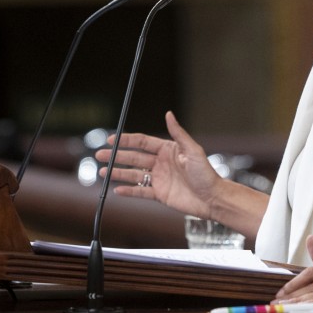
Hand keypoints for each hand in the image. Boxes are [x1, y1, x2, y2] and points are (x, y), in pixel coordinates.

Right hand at [96, 111, 221, 218]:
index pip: (142, 142)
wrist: (212, 198)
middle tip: (100, 154)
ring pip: (134, 174)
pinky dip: (129, 190)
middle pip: (134, 157)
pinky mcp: (160, 194)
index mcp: (168, 150)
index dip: (126, 140)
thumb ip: (178, 133)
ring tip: (102, 172)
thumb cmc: (206, 173)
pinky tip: (117, 189)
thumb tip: (169, 114)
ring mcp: (159, 179)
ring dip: (118, 173)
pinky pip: (140, 191)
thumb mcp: (193, 151)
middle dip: (116, 156)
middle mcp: (161, 163)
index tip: (111, 139)